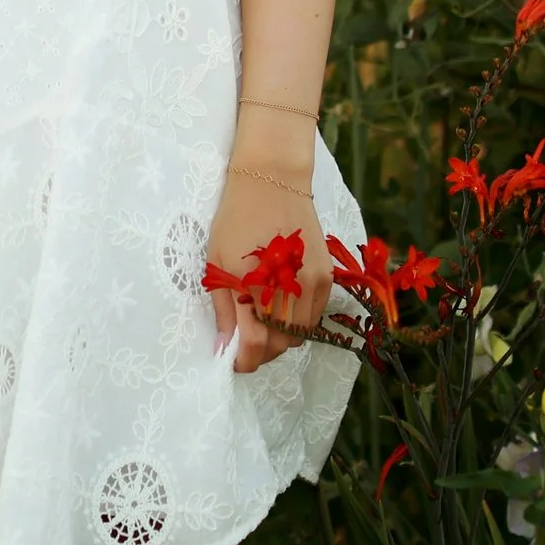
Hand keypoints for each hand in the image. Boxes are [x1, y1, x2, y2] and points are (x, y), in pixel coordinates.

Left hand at [203, 167, 331, 372]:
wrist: (274, 180)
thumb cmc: (236, 218)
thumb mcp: (217, 261)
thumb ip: (223, 308)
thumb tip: (223, 349)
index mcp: (253, 285)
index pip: (256, 344)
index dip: (245, 361)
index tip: (234, 363)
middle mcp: (287, 288)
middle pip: (280, 345)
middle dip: (261, 352)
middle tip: (246, 342)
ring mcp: (312, 283)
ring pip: (300, 335)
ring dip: (281, 339)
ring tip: (263, 324)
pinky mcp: (326, 277)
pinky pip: (314, 317)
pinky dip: (299, 322)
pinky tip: (283, 307)